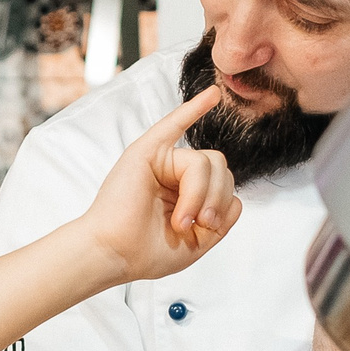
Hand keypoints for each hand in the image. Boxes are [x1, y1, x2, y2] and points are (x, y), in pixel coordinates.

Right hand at [72, 88, 242, 283]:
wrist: (115, 255)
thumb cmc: (145, 251)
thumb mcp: (198, 243)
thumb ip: (222, 219)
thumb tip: (234, 197)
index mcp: (188, 193)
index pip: (225, 185)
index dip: (222, 206)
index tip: (205, 229)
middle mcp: (176, 174)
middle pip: (220, 168)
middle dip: (215, 198)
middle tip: (196, 223)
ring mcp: (162, 161)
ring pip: (205, 163)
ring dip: (200, 194)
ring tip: (181, 218)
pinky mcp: (147, 152)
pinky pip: (175, 124)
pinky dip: (195, 107)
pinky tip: (214, 96)